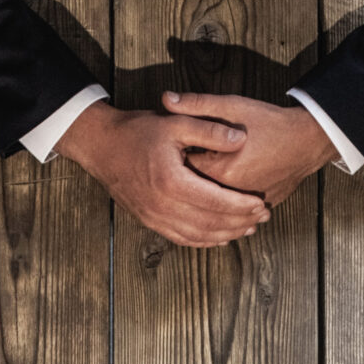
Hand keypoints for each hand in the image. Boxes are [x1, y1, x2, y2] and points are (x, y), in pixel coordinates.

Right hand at [54, 100, 268, 248]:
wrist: (102, 147)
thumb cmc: (138, 132)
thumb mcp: (175, 122)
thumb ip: (209, 130)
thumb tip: (240, 138)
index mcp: (172, 182)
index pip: (216, 201)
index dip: (242, 205)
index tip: (261, 203)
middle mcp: (163, 207)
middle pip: (211, 224)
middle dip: (240, 223)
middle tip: (262, 218)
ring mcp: (155, 218)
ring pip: (199, 236)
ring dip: (225, 235)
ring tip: (247, 229)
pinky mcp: (150, 223)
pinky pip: (182, 239)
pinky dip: (205, 241)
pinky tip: (220, 237)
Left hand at [164, 91, 336, 206]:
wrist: (307, 142)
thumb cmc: (269, 122)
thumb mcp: (231, 106)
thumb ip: (197, 104)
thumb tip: (165, 99)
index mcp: (221, 170)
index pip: (184, 168)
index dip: (175, 157)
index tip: (171, 149)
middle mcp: (231, 194)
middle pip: (196, 190)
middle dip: (186, 178)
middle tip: (180, 165)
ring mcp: (245, 206)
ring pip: (214, 204)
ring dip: (204, 194)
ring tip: (198, 180)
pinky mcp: (256, 209)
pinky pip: (233, 211)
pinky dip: (223, 205)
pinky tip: (217, 197)